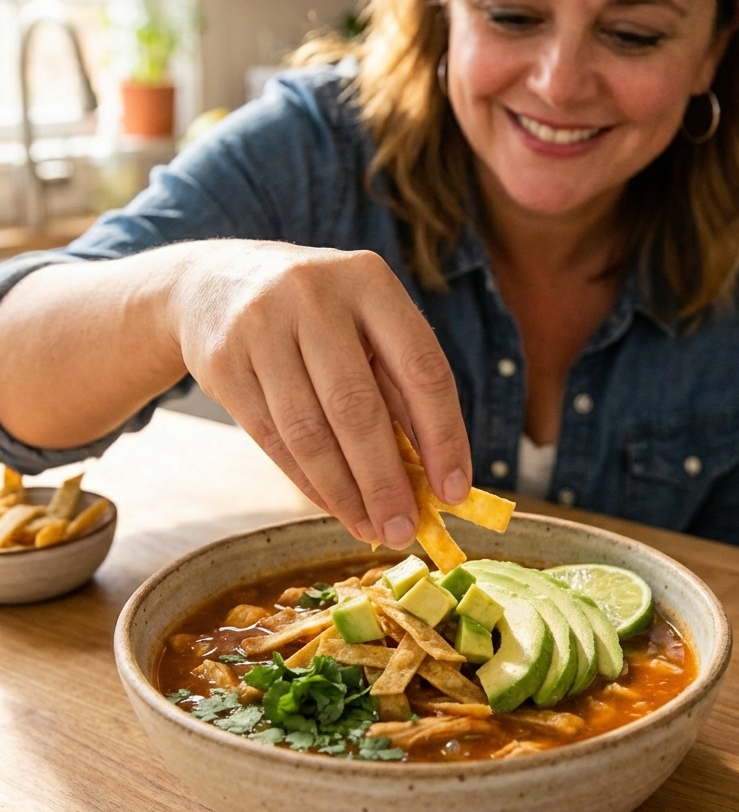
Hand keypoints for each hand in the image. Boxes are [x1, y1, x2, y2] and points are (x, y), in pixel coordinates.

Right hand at [168, 241, 470, 547]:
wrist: (212, 282)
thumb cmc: (314, 313)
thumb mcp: (363, 324)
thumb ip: (399, 386)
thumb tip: (435, 475)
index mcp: (369, 280)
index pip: (422, 368)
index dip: (443, 436)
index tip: (453, 492)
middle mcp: (314, 295)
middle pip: (357, 407)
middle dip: (385, 480)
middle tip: (403, 530)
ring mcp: (262, 326)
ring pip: (309, 431)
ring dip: (344, 492)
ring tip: (370, 528)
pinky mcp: (223, 361)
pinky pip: (272, 437)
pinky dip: (307, 481)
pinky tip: (333, 505)